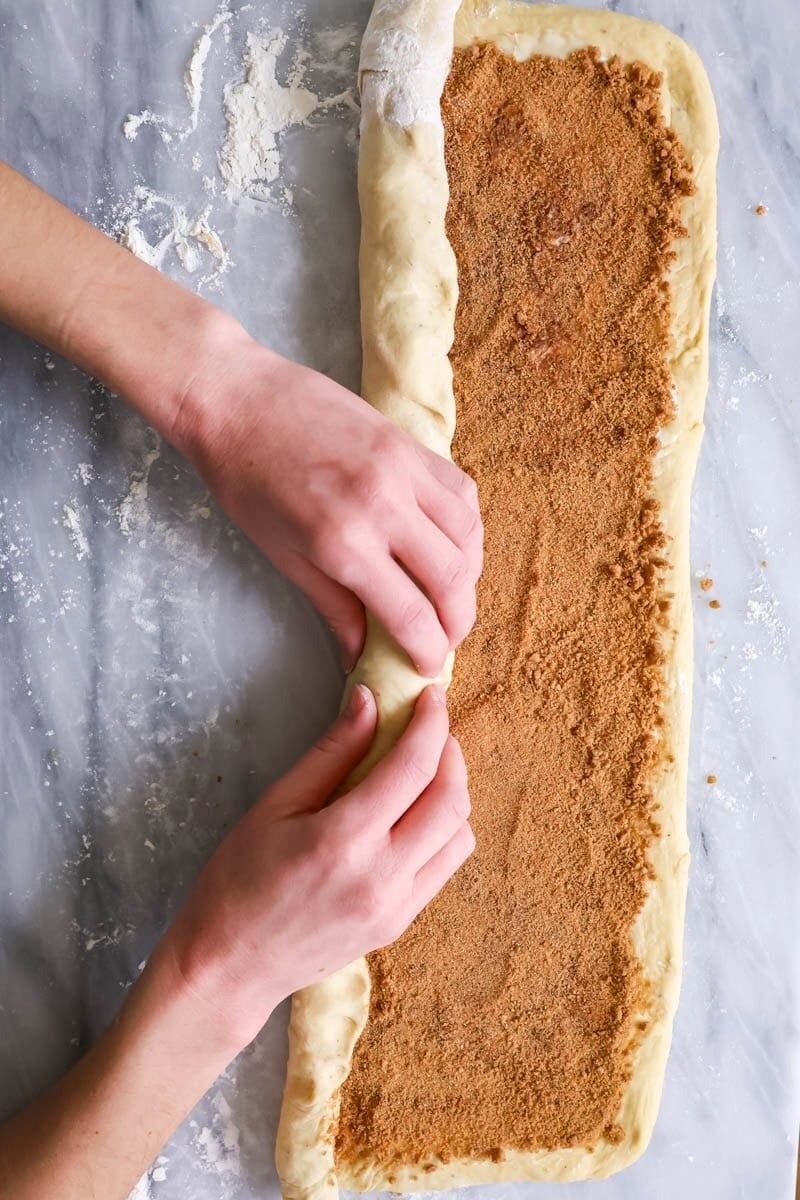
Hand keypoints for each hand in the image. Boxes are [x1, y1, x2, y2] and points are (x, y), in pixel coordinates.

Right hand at [164, 684, 473, 1050]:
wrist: (228, 967)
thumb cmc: (238, 880)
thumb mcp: (275, 805)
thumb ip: (331, 752)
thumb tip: (370, 701)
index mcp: (345, 839)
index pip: (413, 767)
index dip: (430, 723)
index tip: (431, 697)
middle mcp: (382, 876)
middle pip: (451, 799)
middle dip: (450, 752)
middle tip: (431, 727)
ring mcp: (397, 906)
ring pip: (459, 835)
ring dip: (453, 793)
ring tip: (425, 769)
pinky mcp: (399, 925)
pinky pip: (445, 867)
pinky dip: (444, 830)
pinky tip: (415, 814)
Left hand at [183, 332, 482, 675]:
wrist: (236, 400)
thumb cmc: (245, 482)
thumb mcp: (283, 556)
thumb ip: (332, 606)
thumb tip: (360, 655)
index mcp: (343, 544)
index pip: (412, 614)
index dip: (429, 650)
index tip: (428, 665)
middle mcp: (384, 507)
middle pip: (454, 579)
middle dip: (458, 621)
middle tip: (446, 637)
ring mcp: (403, 469)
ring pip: (467, 535)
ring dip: (468, 574)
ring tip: (451, 593)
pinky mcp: (410, 443)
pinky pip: (461, 492)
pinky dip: (465, 527)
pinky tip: (449, 543)